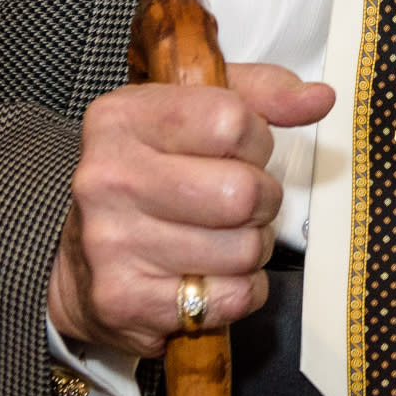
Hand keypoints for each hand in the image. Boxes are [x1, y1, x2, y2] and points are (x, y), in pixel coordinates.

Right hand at [47, 63, 332, 355]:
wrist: (75, 253)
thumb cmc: (154, 168)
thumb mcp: (199, 107)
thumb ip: (265, 93)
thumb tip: (320, 99)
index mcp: (124, 118)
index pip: (233, 122)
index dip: (257, 141)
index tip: (241, 152)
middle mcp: (108, 179)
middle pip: (242, 194)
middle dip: (262, 199)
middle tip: (243, 202)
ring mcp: (111, 244)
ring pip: (243, 250)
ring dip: (253, 246)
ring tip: (225, 236)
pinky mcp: (124, 302)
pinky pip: (230, 299)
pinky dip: (240, 290)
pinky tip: (213, 274)